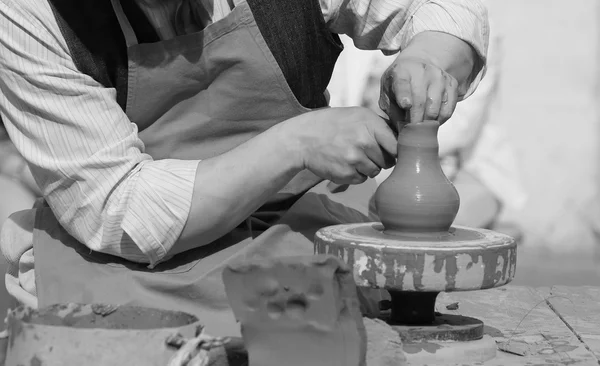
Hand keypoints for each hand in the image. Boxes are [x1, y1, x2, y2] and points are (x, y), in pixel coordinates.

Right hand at [280, 107, 396, 184]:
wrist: (303, 139)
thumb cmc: (332, 125)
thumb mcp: (357, 115)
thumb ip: (379, 125)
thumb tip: (404, 138)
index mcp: (370, 123)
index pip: (397, 144)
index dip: (394, 149)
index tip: (389, 150)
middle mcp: (364, 141)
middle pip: (388, 160)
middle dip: (380, 158)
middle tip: (364, 151)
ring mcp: (355, 159)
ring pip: (375, 171)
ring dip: (367, 167)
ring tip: (352, 156)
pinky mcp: (347, 174)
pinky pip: (362, 179)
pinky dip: (355, 174)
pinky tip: (344, 163)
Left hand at [379, 56, 460, 124]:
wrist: (417, 65)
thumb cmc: (399, 85)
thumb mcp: (388, 93)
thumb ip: (391, 110)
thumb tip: (402, 131)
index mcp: (401, 71)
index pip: (403, 84)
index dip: (404, 95)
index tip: (406, 106)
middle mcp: (422, 71)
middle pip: (421, 100)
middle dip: (416, 120)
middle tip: (412, 132)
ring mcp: (439, 76)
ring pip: (436, 106)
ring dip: (428, 122)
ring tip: (421, 128)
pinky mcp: (452, 83)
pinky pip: (448, 109)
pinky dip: (440, 120)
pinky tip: (432, 122)